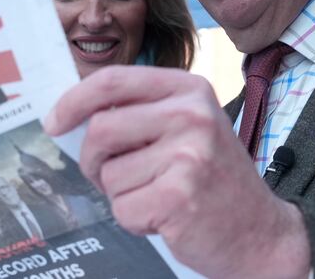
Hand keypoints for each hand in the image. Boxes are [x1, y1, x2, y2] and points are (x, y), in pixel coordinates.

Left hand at [44, 66, 310, 278]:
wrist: (261, 232)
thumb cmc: (211, 178)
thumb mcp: (187, 127)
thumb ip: (141, 113)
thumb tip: (72, 115)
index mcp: (188, 89)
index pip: (113, 81)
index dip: (74, 100)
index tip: (54, 122)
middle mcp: (191, 114)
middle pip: (101, 129)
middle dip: (93, 160)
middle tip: (110, 176)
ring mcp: (188, 154)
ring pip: (108, 174)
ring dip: (122, 195)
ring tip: (158, 195)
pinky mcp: (180, 195)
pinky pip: (123, 208)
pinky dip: (135, 220)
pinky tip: (165, 216)